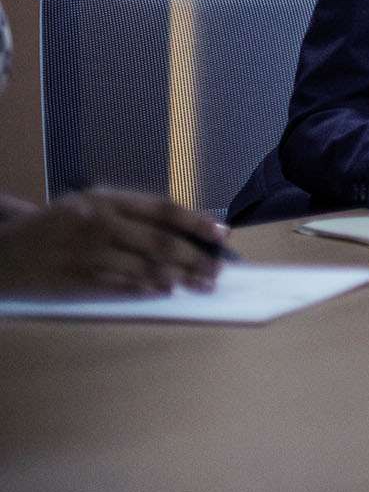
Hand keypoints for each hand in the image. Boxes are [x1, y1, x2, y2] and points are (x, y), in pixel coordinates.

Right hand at [0, 189, 227, 295]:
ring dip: (178, 277)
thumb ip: (130, 213)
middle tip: (217, 270)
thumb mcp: (89, 205)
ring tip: (199, 284)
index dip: (197, 222)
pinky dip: (146, 288)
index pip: (163, 210)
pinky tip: (165, 291)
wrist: (4, 252)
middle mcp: (99, 223)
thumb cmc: (56, 226)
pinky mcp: (76, 280)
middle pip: (160, 242)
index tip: (222, 234)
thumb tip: (182, 229)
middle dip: (195, 258)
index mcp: (106, 199)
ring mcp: (87, 253)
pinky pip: (120, 285)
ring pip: (145, 267)